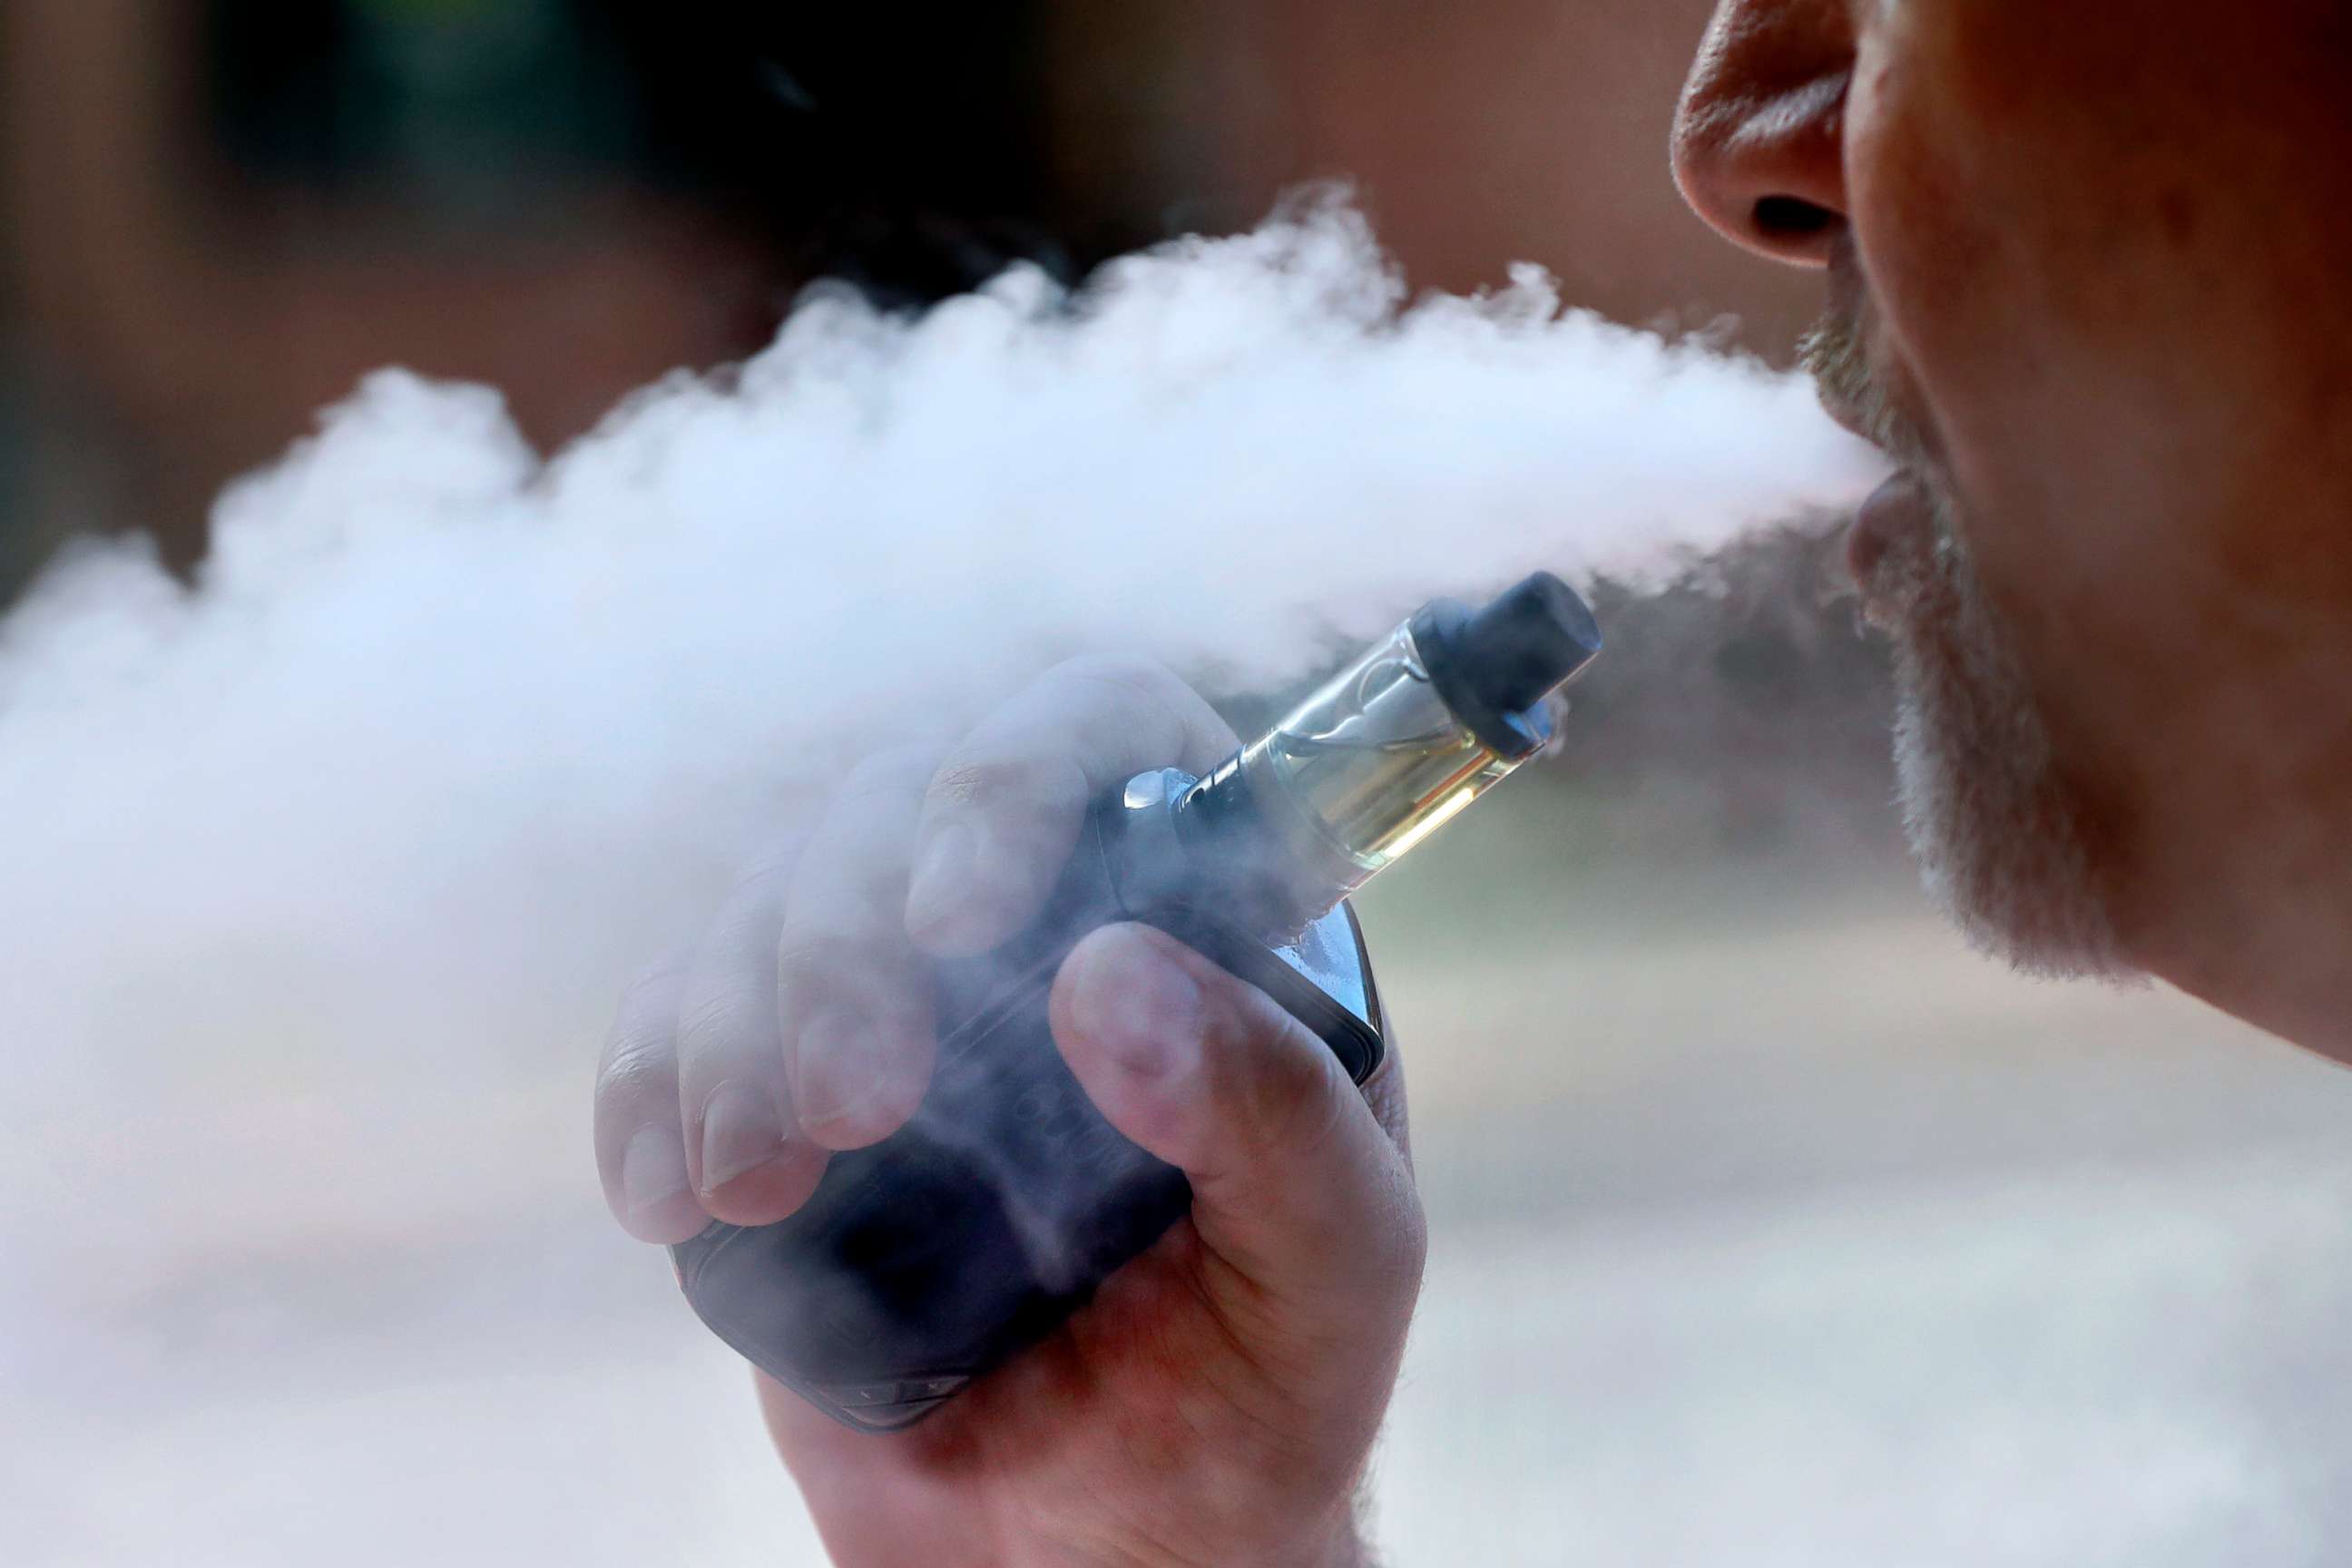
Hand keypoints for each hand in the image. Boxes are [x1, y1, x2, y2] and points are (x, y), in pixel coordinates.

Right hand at [593, 656, 1423, 1567]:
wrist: (1108, 1553)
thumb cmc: (1258, 1398)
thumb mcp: (1332, 1263)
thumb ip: (1273, 1115)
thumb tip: (1110, 975)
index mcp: (1202, 922)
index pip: (1100, 731)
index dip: (1015, 773)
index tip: (960, 914)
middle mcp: (1039, 929)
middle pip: (896, 806)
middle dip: (844, 937)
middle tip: (860, 1106)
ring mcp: (901, 1010)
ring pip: (769, 905)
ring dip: (733, 1019)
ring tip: (760, 1181)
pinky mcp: (785, 1101)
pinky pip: (678, 1029)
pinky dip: (647, 1087)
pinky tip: (664, 1192)